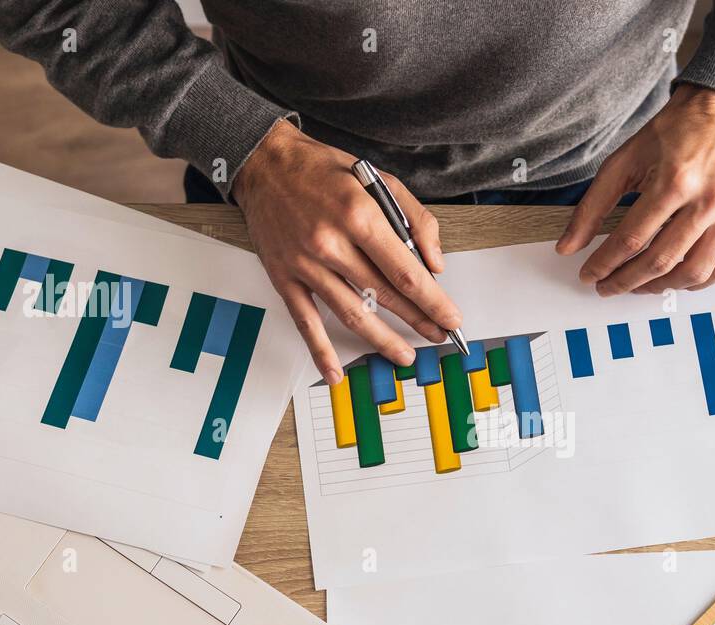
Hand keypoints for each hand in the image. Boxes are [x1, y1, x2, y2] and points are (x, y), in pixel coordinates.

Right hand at [233, 121, 461, 383]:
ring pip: (352, 313)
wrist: (263, 162)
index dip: (433, 301)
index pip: (406, 272)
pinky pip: (306, 321)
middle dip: (417, 319)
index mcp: (359, 215)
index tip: (450, 317)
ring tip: (405, 354)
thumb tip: (435, 263)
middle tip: (439, 335)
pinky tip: (334, 372)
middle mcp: (331, 243)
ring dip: (382, 340)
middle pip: (384, 296)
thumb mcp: (378, 178)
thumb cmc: (322, 169)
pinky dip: (320, 350)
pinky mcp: (284, 277)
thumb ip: (414, 218)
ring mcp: (305, 264)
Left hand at [556, 84, 714, 295]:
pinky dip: (697, 282)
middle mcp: (709, 199)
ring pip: (694, 272)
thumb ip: (593, 206)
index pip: (631, 239)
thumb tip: (569, 246)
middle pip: (661, 261)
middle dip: (627, 281)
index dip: (605, 263)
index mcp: (676, 180)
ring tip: (640, 285)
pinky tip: (676, 279)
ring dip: (660, 288)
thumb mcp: (624, 161)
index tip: (590, 275)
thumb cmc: (673, 133)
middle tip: (608, 287)